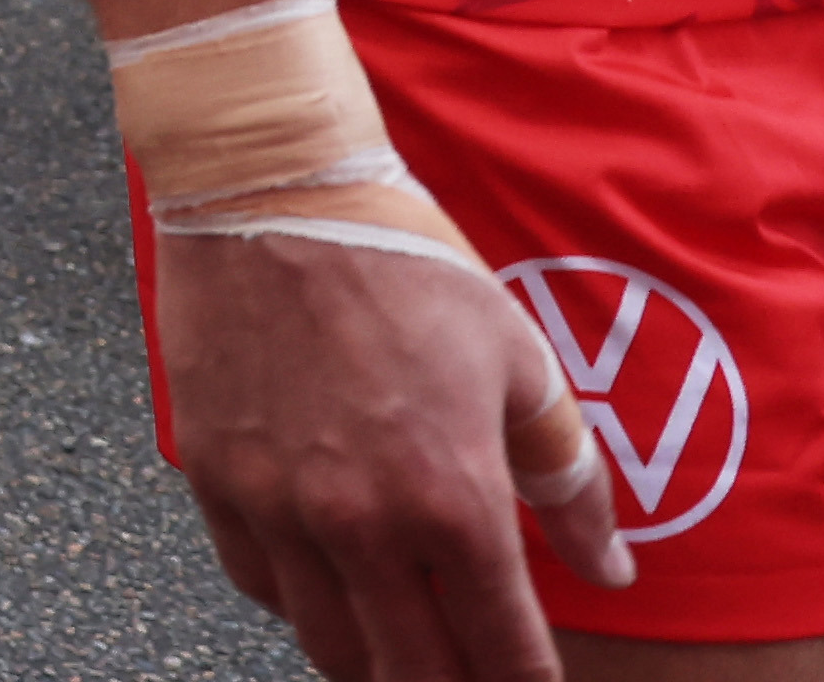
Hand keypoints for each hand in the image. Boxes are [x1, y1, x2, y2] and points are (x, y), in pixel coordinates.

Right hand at [147, 226, 628, 681]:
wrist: (272, 189)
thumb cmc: (406, 265)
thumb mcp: (516, 360)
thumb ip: (569, 480)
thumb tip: (609, 569)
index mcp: (454, 498)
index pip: (503, 652)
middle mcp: (362, 522)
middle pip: (409, 676)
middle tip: (468, 676)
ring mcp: (277, 505)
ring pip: (327, 645)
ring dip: (371, 658)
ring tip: (399, 644)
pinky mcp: (214, 476)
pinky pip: (257, 583)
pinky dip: (297, 598)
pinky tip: (325, 575)